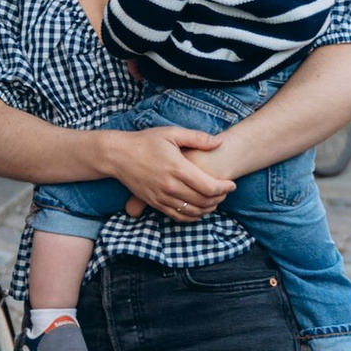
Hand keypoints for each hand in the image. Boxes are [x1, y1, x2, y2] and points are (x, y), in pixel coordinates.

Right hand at [99, 125, 235, 221]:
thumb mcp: (171, 133)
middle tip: (225, 192)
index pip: (209, 186)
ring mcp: (162, 197)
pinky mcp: (155, 203)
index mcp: (177, 168)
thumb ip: (197, 138)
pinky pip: (178, 216)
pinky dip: (193, 216)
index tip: (231, 184)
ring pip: (193, 211)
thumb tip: (219, 142)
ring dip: (208, 208)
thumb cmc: (146, 142)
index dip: (225, 188)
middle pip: (204, 201)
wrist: (118, 156)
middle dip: (220, 198)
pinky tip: (199, 210)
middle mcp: (170, 186)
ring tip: (215, 200)